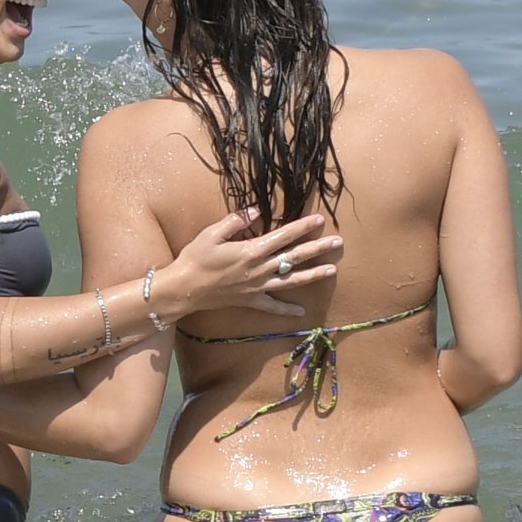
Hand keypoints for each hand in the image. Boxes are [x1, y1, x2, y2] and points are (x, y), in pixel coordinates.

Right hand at [175, 211, 341, 316]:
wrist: (184, 289)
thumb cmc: (195, 259)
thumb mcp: (211, 234)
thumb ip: (235, 221)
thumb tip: (256, 209)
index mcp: (251, 250)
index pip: (283, 236)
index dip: (302, 228)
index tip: (319, 221)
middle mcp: (259, 269)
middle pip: (294, 257)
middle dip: (317, 249)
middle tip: (338, 243)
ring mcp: (257, 287)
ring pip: (291, 281)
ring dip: (312, 275)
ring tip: (332, 270)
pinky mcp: (250, 301)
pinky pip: (272, 306)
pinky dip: (286, 310)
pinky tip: (302, 311)